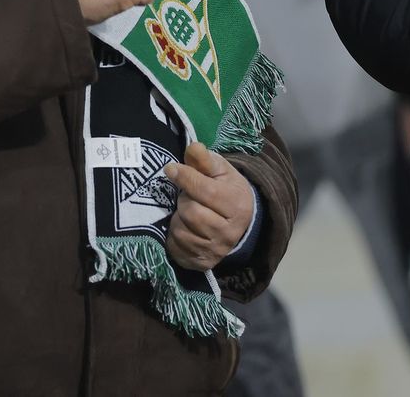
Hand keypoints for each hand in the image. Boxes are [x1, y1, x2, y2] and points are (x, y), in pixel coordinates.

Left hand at [164, 142, 255, 270]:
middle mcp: (229, 232)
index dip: (185, 177)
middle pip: (191, 212)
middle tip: (187, 196)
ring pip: (182, 231)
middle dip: (184, 200)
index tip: (171, 169)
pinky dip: (174, 236)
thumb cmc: (225, 189)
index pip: (205, 190)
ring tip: (187, 212)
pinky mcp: (203, 262)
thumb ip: (204, 160)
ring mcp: (217, 250)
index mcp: (236, 205)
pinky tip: (183, 227)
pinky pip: (177, 248)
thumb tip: (193, 147)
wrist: (239, 222)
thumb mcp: (219, 170)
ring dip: (178, 219)